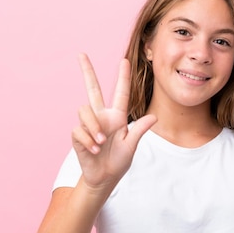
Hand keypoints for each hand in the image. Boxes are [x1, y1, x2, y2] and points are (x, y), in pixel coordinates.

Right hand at [72, 54, 156, 188]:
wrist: (104, 178)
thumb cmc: (118, 161)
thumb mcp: (132, 146)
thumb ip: (139, 130)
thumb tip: (154, 117)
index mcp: (117, 117)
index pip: (120, 93)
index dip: (123, 77)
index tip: (124, 61)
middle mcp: (102, 117)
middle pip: (93, 89)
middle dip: (87, 71)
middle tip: (81, 54)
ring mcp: (89, 125)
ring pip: (84, 111)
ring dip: (93, 127)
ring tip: (101, 143)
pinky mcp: (78, 135)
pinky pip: (79, 130)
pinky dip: (89, 141)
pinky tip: (95, 150)